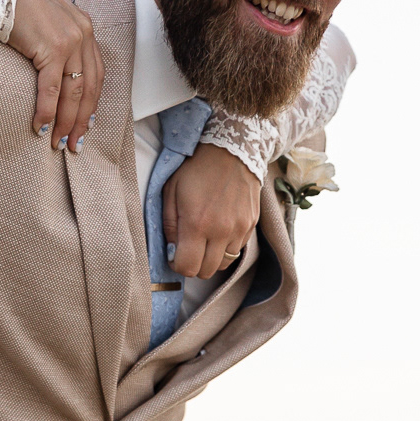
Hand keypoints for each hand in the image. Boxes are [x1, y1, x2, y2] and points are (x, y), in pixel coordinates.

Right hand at [8, 0, 102, 152]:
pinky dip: (46, 112)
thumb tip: (48, 38)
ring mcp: (70, 40)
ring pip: (73, 92)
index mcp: (84, 26)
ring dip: (66, 122)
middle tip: (74, 145)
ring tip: (58, 143)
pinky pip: (51, 89)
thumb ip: (53, 26)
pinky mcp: (52, 48)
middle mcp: (83, 32)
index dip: (91, 103)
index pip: (96, 73)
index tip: (86, 125)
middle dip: (82, 120)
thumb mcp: (44, 10)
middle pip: (89, 87)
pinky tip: (40, 127)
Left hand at [163, 144, 261, 278]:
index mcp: (196, 223)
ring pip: (223, 264)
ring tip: (205, 239)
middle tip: (189, 248)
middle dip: (194, 265)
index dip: (177, 265)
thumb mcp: (171, 191)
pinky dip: (226, 247)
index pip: (187, 267)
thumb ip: (168, 225)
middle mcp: (220, 231)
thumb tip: (172, 251)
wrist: (232, 149)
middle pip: (206, 271)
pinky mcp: (251, 225)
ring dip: (211, 258)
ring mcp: (239, 229)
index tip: (176, 253)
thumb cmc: (196, 168)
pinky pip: (237, 250)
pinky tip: (219, 229)